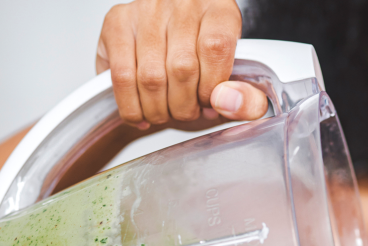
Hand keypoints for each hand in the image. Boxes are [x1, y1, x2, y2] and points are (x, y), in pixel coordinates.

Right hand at [96, 0, 268, 126]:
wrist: (168, 53)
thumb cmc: (203, 69)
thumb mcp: (235, 85)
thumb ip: (249, 100)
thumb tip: (226, 102)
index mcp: (219, 10)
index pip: (216, 48)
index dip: (210, 88)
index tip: (208, 103)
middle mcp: (182, 2)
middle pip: (182, 68)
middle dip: (184, 107)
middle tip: (185, 113)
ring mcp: (147, 9)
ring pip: (151, 77)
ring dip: (158, 110)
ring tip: (165, 113)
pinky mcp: (118, 21)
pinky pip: (122, 77)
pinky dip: (132, 107)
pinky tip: (143, 113)